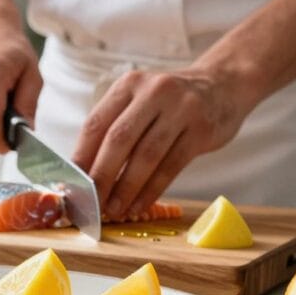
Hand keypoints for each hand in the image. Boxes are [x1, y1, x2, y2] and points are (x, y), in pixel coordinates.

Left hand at [72, 68, 252, 219]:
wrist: (224, 86)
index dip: (81, 156)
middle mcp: (154, 92)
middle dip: (101, 176)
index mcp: (129, 85)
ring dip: (126, 188)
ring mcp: (181, 109)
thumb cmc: (170, 103)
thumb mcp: (140, 101)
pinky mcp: (201, 130)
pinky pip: (171, 166)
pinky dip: (152, 190)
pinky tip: (139, 205)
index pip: (96, 123)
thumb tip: (84, 173)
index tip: (71, 184)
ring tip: (114, 210)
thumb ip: (114, 129)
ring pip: (146, 156)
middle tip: (91, 202)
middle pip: (119, 139)